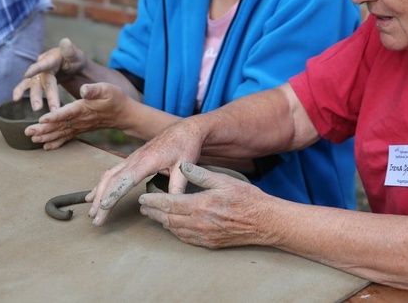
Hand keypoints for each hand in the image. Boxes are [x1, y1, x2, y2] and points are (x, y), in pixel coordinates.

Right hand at [12, 37, 87, 110]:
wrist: (72, 65)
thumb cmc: (75, 60)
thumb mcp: (76, 55)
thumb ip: (70, 50)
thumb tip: (65, 40)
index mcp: (52, 58)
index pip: (45, 63)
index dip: (36, 68)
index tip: (28, 73)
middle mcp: (42, 65)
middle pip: (42, 80)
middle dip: (44, 94)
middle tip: (47, 107)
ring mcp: (38, 73)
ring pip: (35, 85)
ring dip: (34, 97)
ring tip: (37, 108)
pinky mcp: (37, 80)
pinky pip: (27, 86)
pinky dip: (20, 91)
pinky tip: (15, 99)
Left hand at [24, 82, 130, 149]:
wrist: (124, 114)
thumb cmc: (115, 98)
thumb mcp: (107, 88)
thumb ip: (94, 89)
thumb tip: (83, 89)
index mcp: (84, 107)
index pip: (68, 112)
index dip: (55, 116)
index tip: (42, 119)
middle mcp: (81, 119)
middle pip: (60, 125)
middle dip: (43, 129)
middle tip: (28, 132)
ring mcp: (81, 126)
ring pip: (61, 132)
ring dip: (46, 137)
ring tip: (32, 139)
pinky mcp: (81, 129)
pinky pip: (67, 137)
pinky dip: (56, 143)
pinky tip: (46, 147)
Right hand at [86, 119, 204, 225]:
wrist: (185, 129)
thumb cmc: (185, 146)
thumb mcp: (185, 167)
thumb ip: (178, 187)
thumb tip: (173, 206)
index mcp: (147, 161)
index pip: (126, 180)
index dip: (113, 194)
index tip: (103, 207)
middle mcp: (135, 159)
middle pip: (112, 180)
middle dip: (101, 200)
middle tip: (96, 219)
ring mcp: (131, 159)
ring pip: (108, 176)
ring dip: (98, 193)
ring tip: (91, 212)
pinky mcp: (132, 160)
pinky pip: (112, 172)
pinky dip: (101, 185)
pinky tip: (93, 195)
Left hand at [138, 162, 273, 248]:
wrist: (265, 222)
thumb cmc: (247, 199)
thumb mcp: (224, 181)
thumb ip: (201, 174)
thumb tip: (183, 165)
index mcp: (201, 205)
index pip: (169, 204)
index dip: (153, 201)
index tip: (142, 198)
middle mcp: (199, 223)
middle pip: (168, 219)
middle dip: (153, 213)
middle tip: (143, 207)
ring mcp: (204, 236)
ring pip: (175, 230)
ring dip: (162, 223)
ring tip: (153, 216)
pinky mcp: (210, 244)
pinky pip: (186, 239)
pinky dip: (175, 232)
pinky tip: (172, 227)